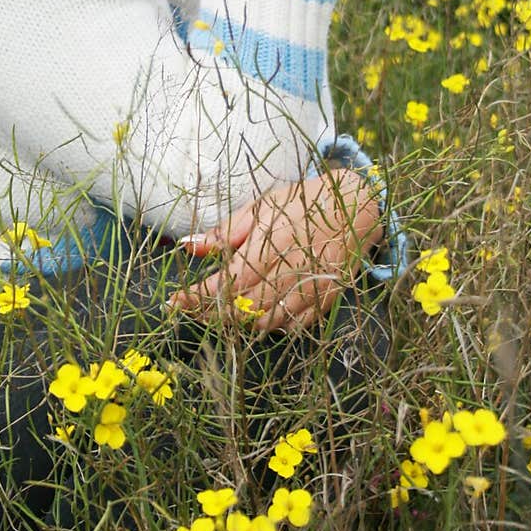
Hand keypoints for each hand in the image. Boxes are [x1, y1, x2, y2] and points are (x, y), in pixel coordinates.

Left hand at [167, 170, 382, 332]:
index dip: (197, 298)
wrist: (357, 207)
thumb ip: (225, 231)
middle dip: (212, 313)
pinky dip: (271, 325)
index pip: (225, 285)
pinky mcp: (323, 303)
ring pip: (264, 323)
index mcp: (267, 248)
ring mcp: (307, 292)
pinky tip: (260, 313)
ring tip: (224, 310)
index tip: (173, 303)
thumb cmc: (303, 202)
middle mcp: (287, 274)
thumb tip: (188, 245)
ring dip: (240, 322)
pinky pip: (291, 327)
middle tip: (194, 307)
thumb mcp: (261, 206)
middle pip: (241, 310)